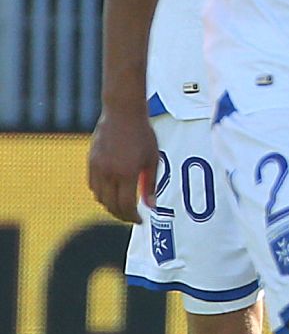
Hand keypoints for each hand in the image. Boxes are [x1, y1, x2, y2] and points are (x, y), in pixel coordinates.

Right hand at [88, 107, 158, 223]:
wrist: (122, 113)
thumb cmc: (142, 135)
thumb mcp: (152, 159)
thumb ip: (150, 184)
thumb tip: (151, 206)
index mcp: (126, 173)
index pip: (126, 205)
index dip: (133, 217)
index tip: (140, 220)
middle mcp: (109, 173)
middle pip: (111, 205)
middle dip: (122, 215)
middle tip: (132, 217)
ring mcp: (97, 167)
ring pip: (99, 197)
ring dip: (110, 205)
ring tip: (122, 206)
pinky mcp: (90, 162)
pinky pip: (92, 185)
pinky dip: (101, 194)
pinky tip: (111, 193)